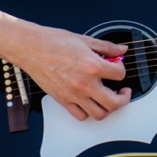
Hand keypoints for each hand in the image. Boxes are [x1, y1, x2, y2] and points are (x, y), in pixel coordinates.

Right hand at [10, 22, 131, 121]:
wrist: (32, 48)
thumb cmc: (55, 42)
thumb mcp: (86, 40)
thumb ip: (107, 47)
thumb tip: (121, 50)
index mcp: (92, 66)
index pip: (120, 75)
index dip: (122, 70)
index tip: (118, 67)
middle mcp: (84, 84)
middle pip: (114, 102)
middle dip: (124, 98)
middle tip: (124, 92)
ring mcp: (73, 95)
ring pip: (99, 114)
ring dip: (108, 108)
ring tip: (109, 98)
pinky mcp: (63, 101)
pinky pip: (81, 116)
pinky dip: (89, 112)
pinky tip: (91, 101)